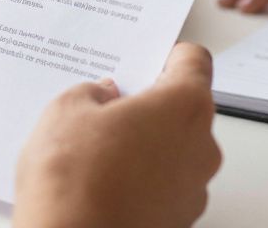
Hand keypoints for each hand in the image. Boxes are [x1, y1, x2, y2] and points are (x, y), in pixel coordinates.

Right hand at [13, 44, 221, 227]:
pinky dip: (144, 179)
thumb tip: (102, 96)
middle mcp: (201, 146)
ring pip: (176, 149)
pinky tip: (105, 182)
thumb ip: (91, 93)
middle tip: (109, 108)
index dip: (168, 55)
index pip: (194, 61)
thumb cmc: (73, 179)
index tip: (149, 59)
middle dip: (150, 104)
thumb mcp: (66, 110)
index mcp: (184, 106)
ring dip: (148, 145)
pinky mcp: (180, 220)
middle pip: (186, 108)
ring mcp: (195, 188)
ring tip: (98, 152)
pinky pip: (167, 185)